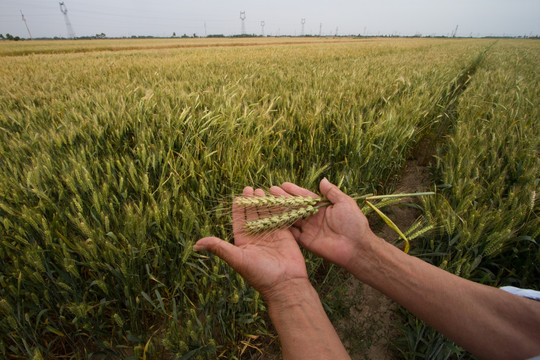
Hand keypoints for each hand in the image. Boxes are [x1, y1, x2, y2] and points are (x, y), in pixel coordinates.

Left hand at [193, 187, 308, 301]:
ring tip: (261, 190)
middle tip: (249, 188)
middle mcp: (257, 236)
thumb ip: (218, 248)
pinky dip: (278, 208)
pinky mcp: (285, 234)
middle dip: (251, 202)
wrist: (285, 283)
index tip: (237, 196)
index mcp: (244, 241)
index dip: (238, 208)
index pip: (239, 220)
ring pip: (266, 214)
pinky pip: (280, 218)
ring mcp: (271, 234)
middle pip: (253, 214)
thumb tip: (195, 245)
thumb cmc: (259, 274)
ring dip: (264, 202)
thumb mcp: (236, 259)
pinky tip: (277, 198)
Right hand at [270, 178, 383, 272]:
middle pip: (295, 206)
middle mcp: (314, 217)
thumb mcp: (344, 203)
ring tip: (267, 202)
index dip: (294, 190)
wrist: (356, 247)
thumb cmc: (353, 223)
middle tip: (270, 190)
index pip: (305, 197)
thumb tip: (322, 180)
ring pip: (291, 218)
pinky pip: (292, 233)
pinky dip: (283, 227)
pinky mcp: (306, 241)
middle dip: (283, 198)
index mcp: (323, 207)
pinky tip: (271, 220)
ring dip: (280, 210)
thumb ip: (332, 192)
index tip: (283, 184)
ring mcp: (309, 229)